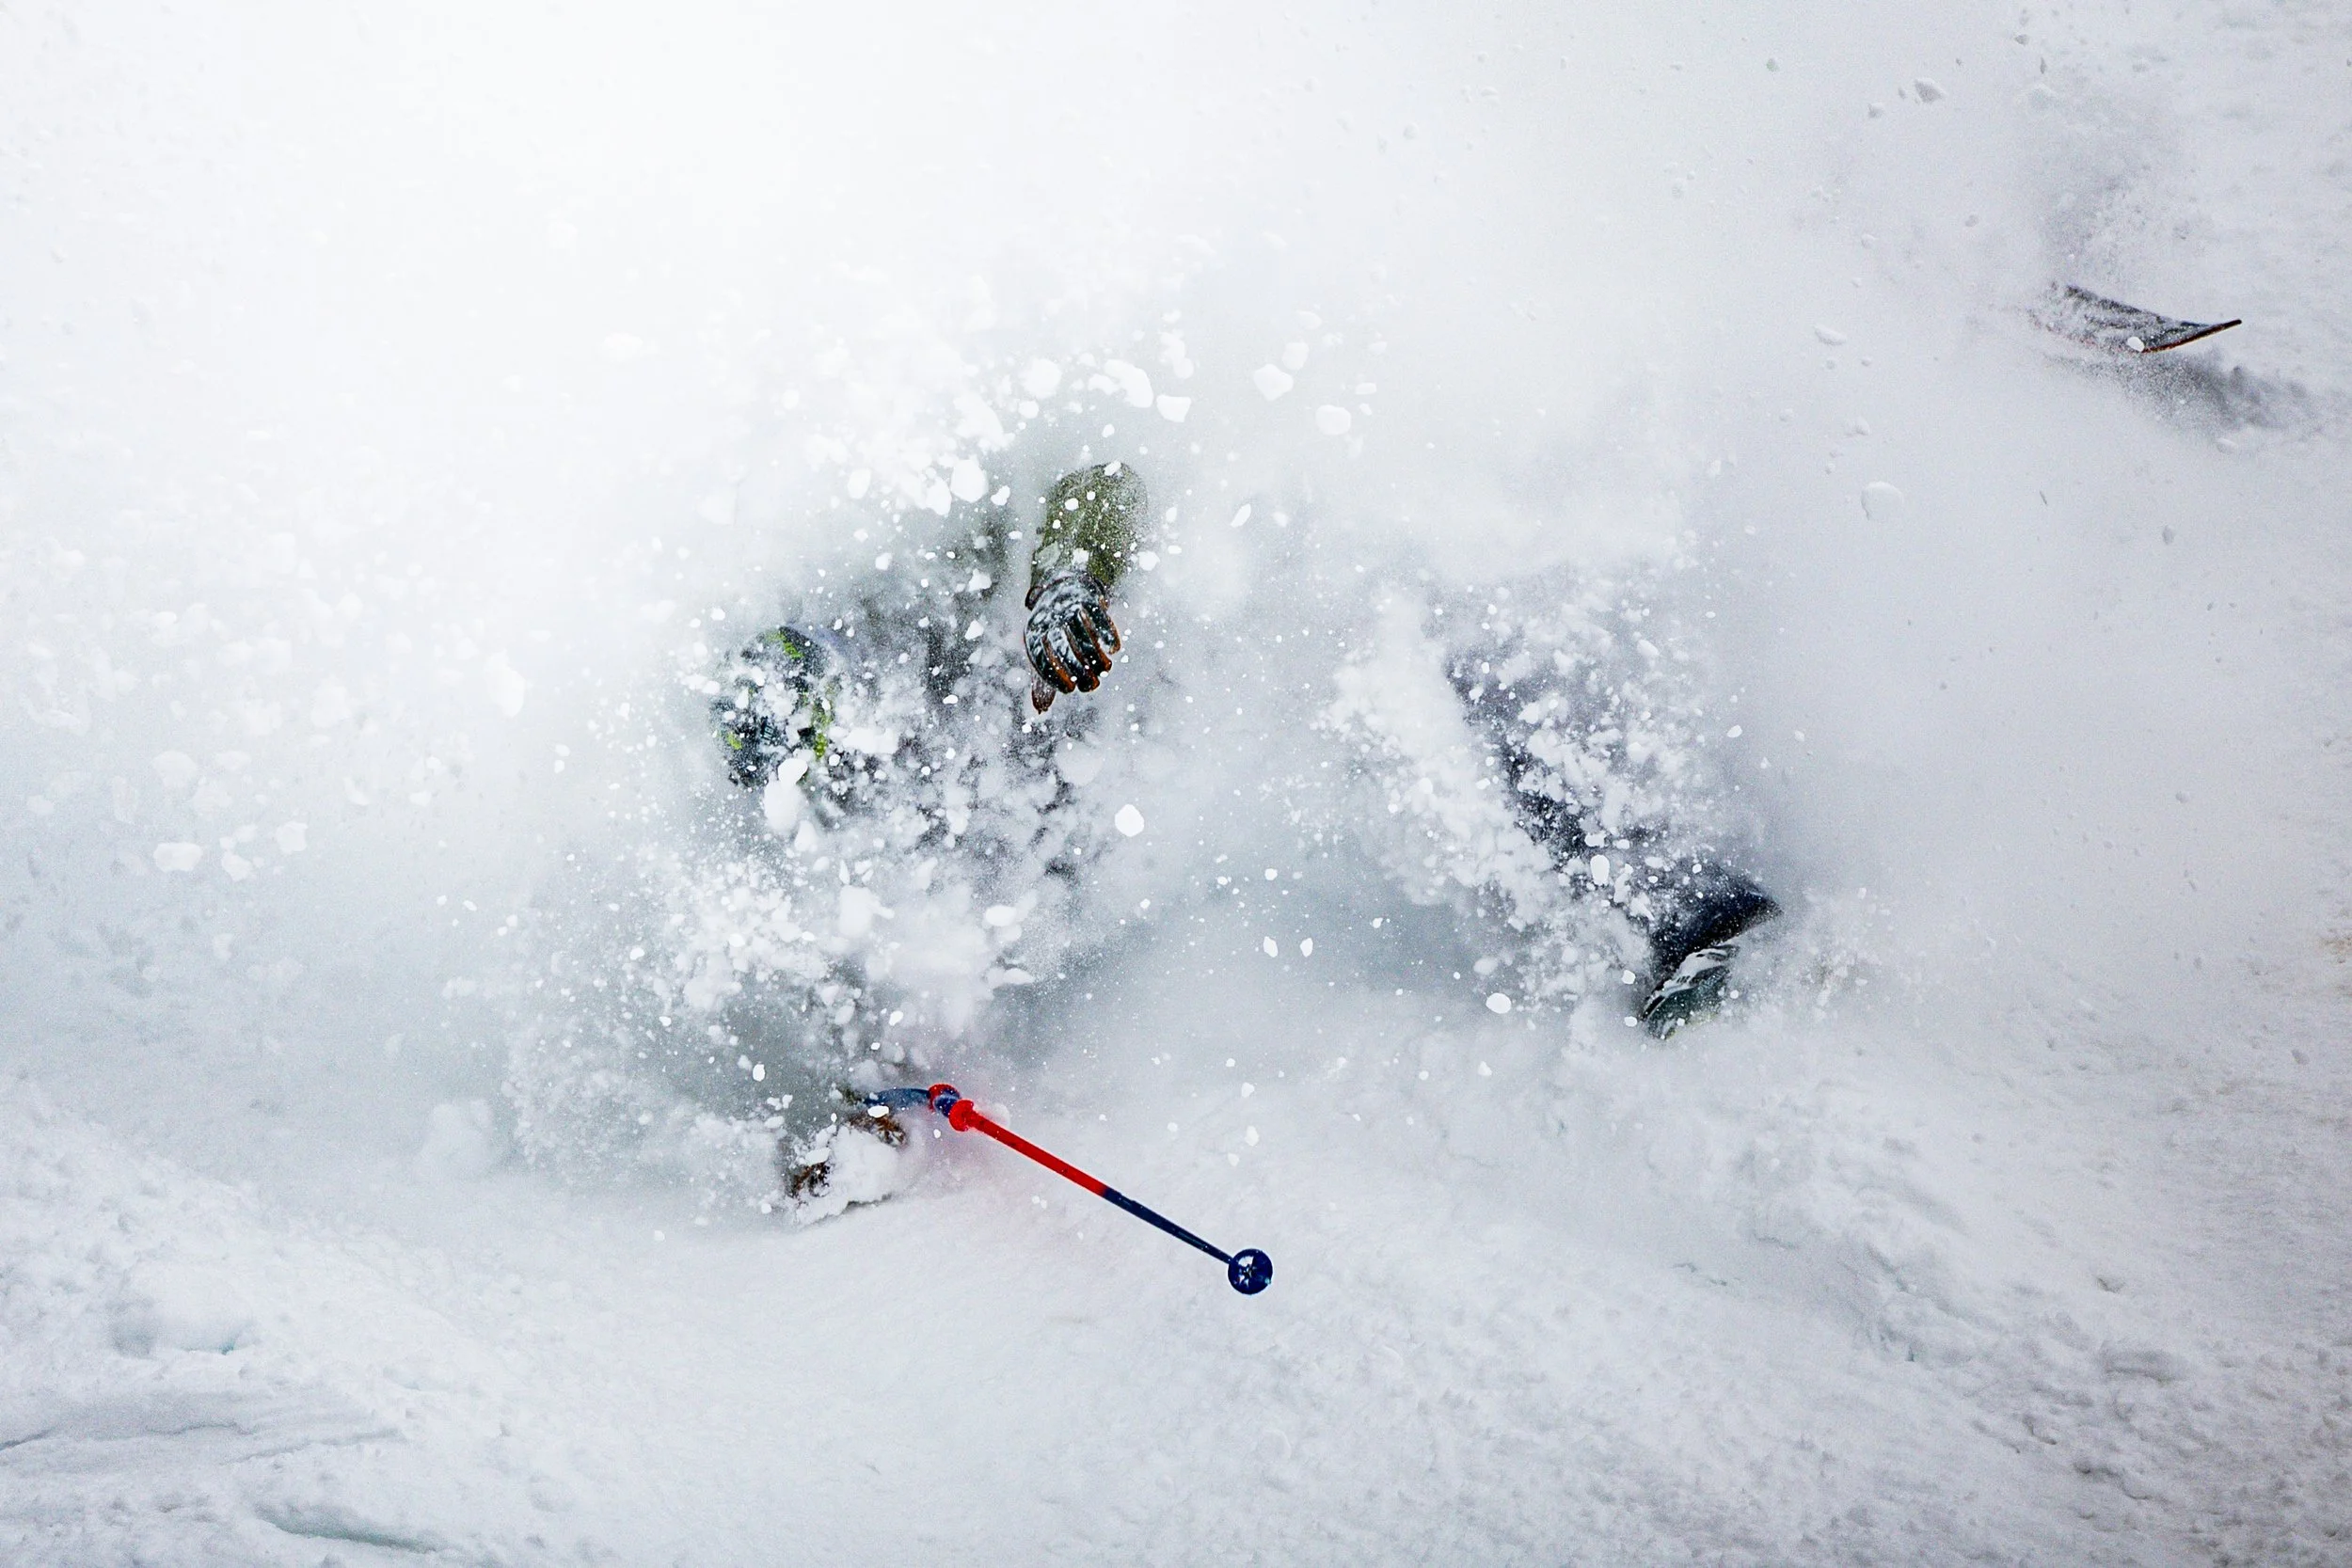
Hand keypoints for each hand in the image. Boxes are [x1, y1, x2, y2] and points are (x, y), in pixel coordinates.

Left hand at [1023, 570, 1121, 712]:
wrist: (1061, 586)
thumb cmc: (1051, 630)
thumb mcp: (1041, 651)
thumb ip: (1042, 680)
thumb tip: (1040, 710)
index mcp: (1032, 634)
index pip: (1040, 657)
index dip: (1055, 676)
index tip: (1070, 690)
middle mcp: (1048, 619)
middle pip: (1062, 647)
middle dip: (1078, 669)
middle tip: (1092, 685)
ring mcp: (1067, 607)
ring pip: (1082, 633)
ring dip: (1095, 654)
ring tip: (1106, 670)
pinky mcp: (1086, 597)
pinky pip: (1098, 616)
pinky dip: (1107, 633)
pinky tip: (1114, 648)